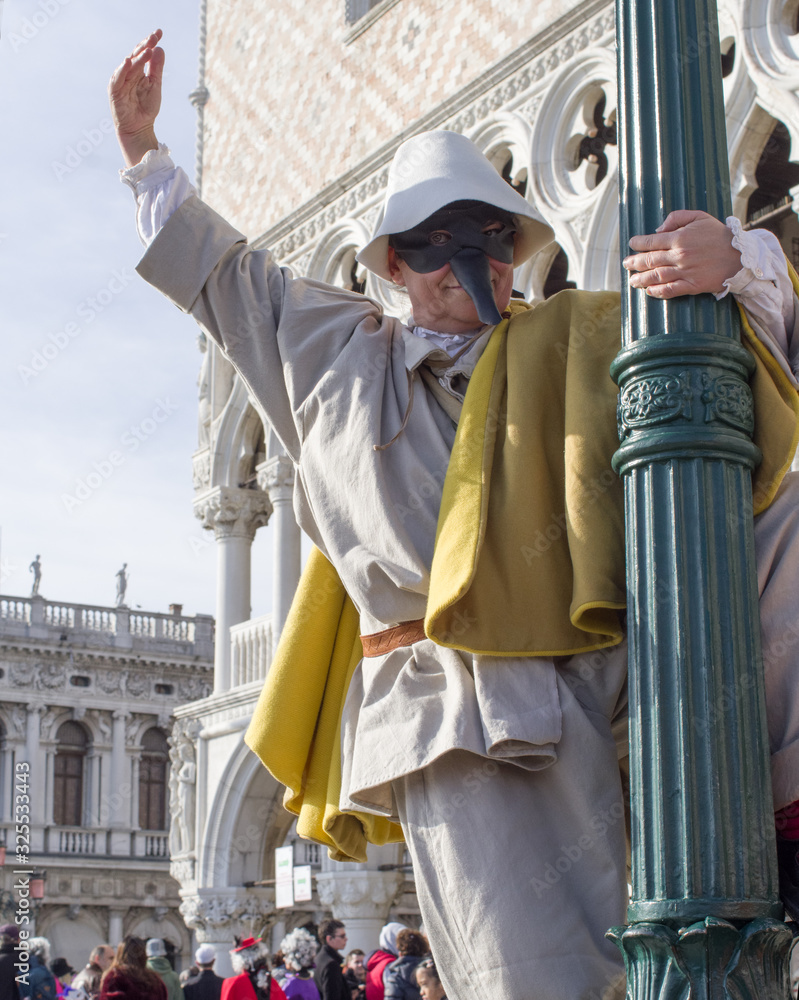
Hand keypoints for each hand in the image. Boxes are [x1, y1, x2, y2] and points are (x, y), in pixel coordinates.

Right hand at [108, 29, 163, 165]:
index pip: (143, 53)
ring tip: (147, 49)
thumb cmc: (146, 108)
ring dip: (137, 57)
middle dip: (144, 46)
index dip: (150, 42)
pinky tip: (128, 61)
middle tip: (154, 37)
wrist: (139, 129)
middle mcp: (127, 73)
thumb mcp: (155, 86)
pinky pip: (118, 79)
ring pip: (129, 66)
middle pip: (135, 56)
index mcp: (137, 71)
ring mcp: (120, 81)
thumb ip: (156, 69)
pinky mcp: (114, 92)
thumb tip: (160, 49)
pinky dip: (122, 70)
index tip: (159, 33)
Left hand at [623, 209, 742, 297]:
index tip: (632, 244)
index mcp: (680, 238)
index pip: (651, 242)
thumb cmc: (719, 235)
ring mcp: (685, 272)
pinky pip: (669, 290)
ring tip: (633, 281)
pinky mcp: (692, 285)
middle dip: (634, 263)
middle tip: (626, 264)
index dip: (638, 244)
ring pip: (656, 276)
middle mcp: (679, 256)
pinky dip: (657, 291)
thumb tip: (658, 230)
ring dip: (641, 279)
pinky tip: (649, 291)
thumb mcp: (700, 217)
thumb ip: (676, 218)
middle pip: (650, 260)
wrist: (741, 256)